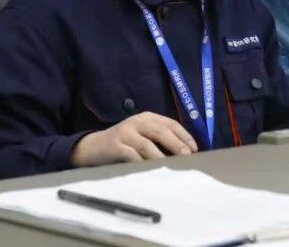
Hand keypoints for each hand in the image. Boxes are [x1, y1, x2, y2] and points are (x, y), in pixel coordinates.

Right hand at [70, 112, 198, 166]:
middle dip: (176, 144)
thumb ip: (159, 139)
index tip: (194, 148)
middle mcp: (137, 122)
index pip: (170, 123)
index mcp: (147, 117)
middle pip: (161, 132)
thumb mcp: (142, 135)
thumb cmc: (124, 143)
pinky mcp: (115, 146)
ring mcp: (125, 133)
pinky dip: (143, 164)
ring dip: (161, 157)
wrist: (94, 147)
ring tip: (171, 166)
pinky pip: (132, 156)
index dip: (183, 135)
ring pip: (147, 145)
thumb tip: (184, 152)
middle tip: (187, 156)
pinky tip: (151, 171)